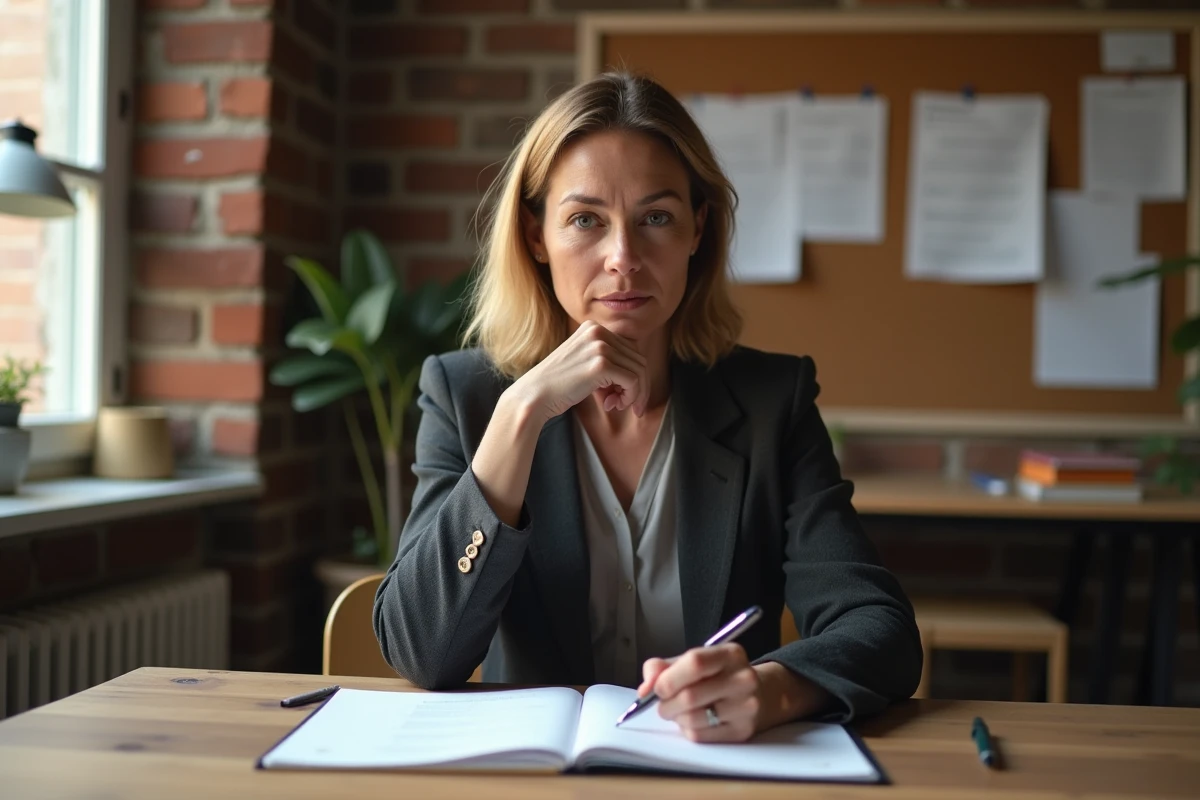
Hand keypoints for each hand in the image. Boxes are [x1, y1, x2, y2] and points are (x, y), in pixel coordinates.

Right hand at [506, 320, 649, 422]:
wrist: (534, 396)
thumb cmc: (558, 385)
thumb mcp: (584, 361)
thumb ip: (608, 359)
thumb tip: (641, 374)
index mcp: (593, 327)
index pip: (630, 349)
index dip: (632, 374)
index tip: (622, 394)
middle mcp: (598, 331)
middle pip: (639, 359)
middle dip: (636, 386)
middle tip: (621, 404)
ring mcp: (600, 346)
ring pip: (640, 371)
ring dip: (633, 394)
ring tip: (615, 405)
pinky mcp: (601, 364)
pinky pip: (633, 382)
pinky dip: (630, 397)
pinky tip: (611, 405)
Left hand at [639, 644, 761, 742]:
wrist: (757, 695)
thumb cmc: (716, 676)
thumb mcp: (693, 661)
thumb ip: (662, 668)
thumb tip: (644, 690)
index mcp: (730, 654)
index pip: (695, 663)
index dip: (669, 678)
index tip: (656, 688)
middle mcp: (743, 679)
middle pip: (690, 695)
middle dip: (666, 703)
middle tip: (662, 704)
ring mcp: (746, 706)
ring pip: (693, 719)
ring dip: (676, 718)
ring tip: (679, 711)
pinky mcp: (742, 731)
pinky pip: (700, 735)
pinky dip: (687, 730)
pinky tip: (694, 721)